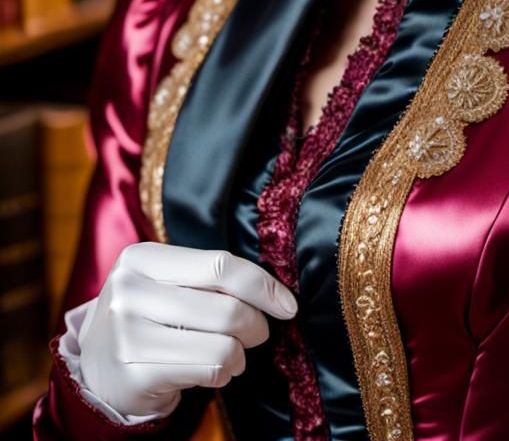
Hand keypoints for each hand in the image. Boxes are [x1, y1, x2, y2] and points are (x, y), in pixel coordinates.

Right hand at [78, 242, 297, 419]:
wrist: (97, 368)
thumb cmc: (147, 317)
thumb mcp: (165, 284)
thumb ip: (209, 278)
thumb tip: (276, 292)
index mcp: (141, 257)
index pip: (220, 266)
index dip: (262, 285)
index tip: (287, 304)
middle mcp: (129, 291)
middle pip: (226, 308)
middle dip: (256, 325)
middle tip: (257, 333)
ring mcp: (128, 334)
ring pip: (223, 345)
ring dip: (239, 355)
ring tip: (231, 354)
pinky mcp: (136, 374)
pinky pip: (208, 371)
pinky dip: (223, 373)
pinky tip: (214, 370)